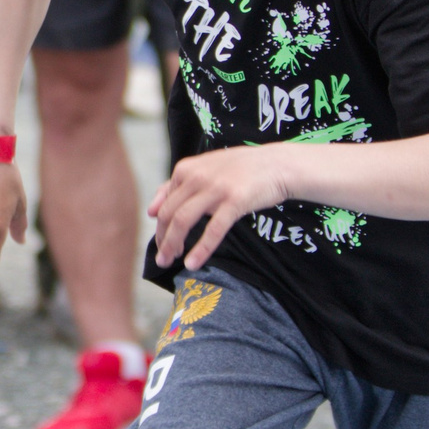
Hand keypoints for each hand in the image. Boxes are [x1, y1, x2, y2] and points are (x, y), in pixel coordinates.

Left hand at [148, 145, 293, 271]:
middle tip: (162, 258)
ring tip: (169, 262)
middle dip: (162, 239)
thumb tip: (151, 210)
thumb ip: (178, 186)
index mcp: (186, 169)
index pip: (163, 202)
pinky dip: (200, 249)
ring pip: (183, 221)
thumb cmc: (242, 170)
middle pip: (169, 213)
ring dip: (172, 245)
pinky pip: (212, 230)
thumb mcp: (206, 170)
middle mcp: (197, 177)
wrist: (277, 164)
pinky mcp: (234, 201)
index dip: (159, 226)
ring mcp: (215, 188)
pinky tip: (193, 264)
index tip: (162, 242)